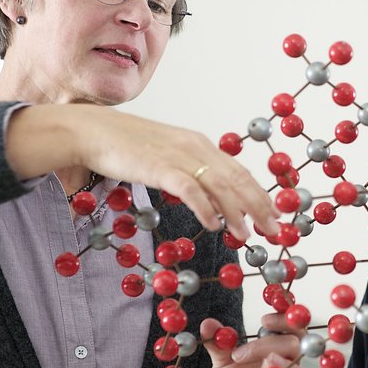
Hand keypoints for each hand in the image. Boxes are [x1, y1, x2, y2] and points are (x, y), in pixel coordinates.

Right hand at [5, 104, 279, 239]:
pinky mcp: (160, 166)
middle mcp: (195, 147)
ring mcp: (178, 156)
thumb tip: (208, 197)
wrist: (92, 131)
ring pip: (221, 185)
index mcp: (199, 144)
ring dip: (239, 212)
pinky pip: (191, 189)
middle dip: (260, 207)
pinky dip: (207, 207)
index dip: (260, 194)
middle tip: (275, 232)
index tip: (274, 215)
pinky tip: (215, 225)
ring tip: (249, 235)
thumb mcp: (166, 155)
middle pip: (238, 179)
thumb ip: (188, 171)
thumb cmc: (125, 146)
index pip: (239, 171)